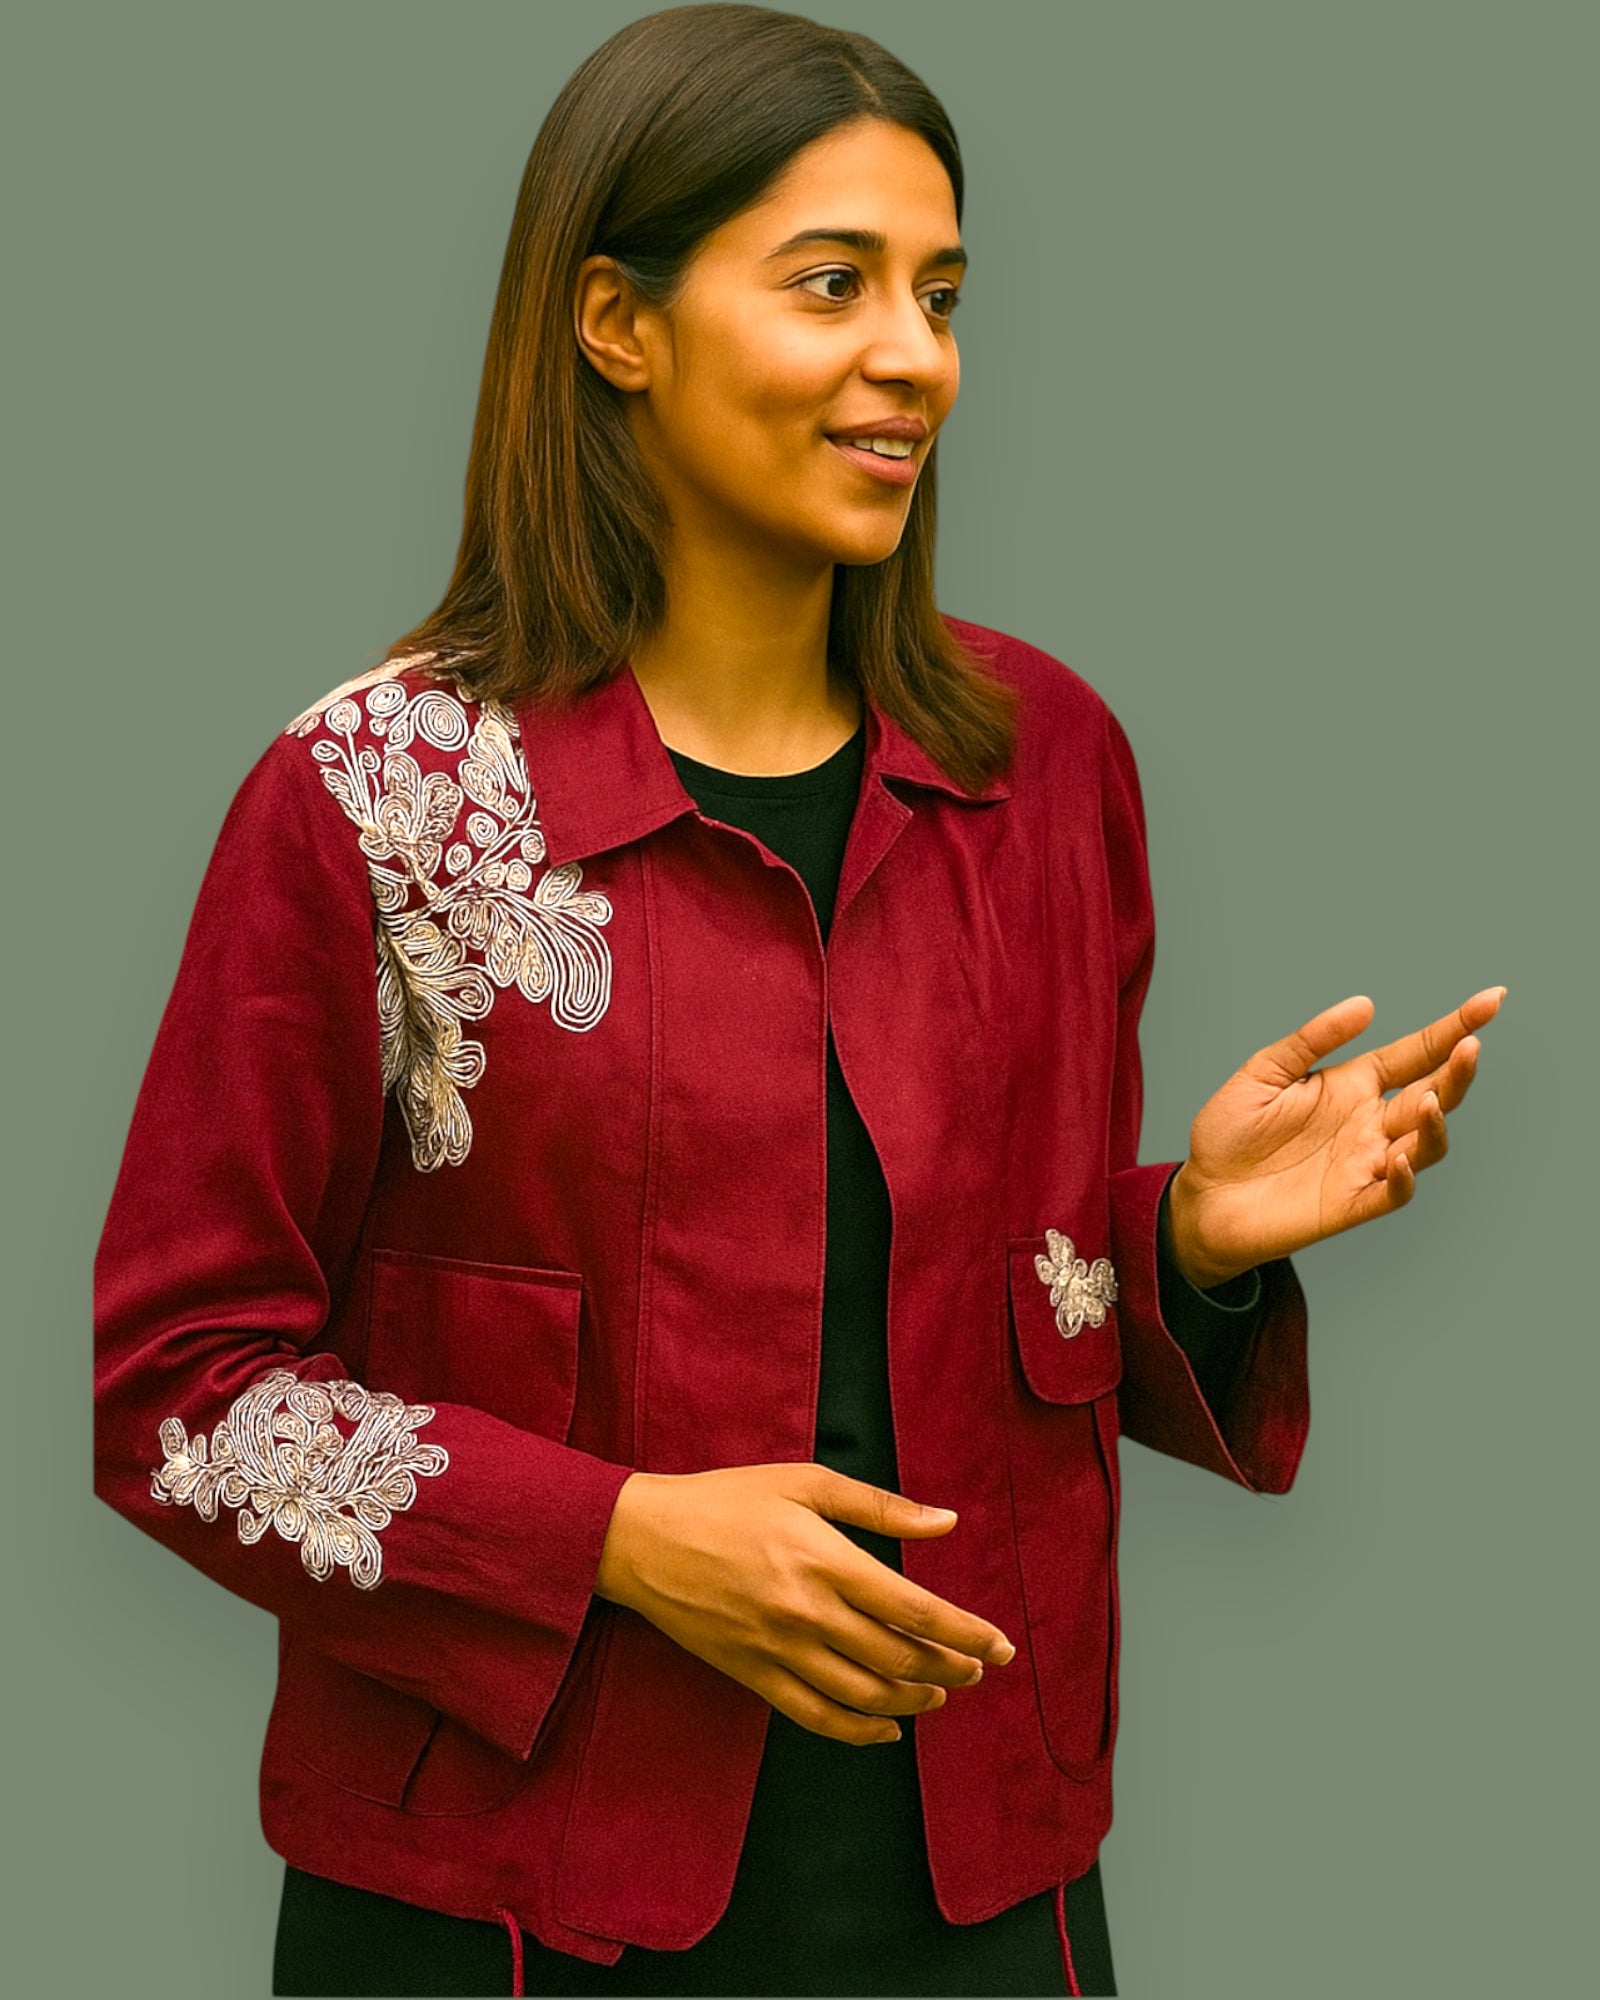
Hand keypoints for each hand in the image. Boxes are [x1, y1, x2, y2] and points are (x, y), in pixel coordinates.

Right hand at [593, 1463, 1016, 1745]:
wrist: (642, 1539)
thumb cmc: (726, 1500)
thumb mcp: (803, 1482)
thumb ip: (879, 1505)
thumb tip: (945, 1522)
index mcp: (824, 1558)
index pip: (914, 1609)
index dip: (965, 1632)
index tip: (1000, 1645)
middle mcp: (807, 1612)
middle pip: (898, 1658)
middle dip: (950, 1668)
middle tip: (978, 1668)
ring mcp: (778, 1650)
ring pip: (864, 1696)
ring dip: (913, 1701)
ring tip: (940, 1692)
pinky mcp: (753, 1675)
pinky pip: (816, 1717)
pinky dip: (860, 1732)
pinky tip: (887, 1728)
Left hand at [1165, 985, 1506, 1286]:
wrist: (1203, 1194)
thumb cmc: (1230, 1132)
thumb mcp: (1264, 1072)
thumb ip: (1312, 1039)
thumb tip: (1365, 1004)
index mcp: (1354, 1084)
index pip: (1416, 1052)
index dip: (1454, 1027)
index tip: (1492, 1000)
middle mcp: (1369, 1122)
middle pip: (1433, 1094)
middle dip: (1457, 1071)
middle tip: (1470, 1045)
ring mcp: (1364, 1163)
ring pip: (1425, 1144)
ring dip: (1435, 1122)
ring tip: (1427, 1098)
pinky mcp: (1350, 1203)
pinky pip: (1391, 1192)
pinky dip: (1402, 1177)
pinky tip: (1395, 1157)